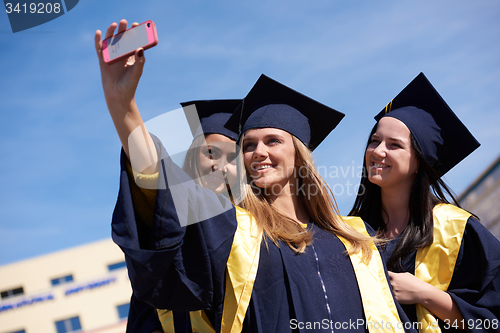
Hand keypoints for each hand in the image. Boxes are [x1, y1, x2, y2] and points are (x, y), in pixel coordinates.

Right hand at [94, 19, 155, 162]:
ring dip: (112, 32)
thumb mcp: (137, 72)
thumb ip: (140, 60)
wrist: (119, 96)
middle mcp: (122, 55)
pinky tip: (99, 33)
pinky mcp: (103, 61)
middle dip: (123, 30)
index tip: (135, 25)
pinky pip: (99, 49)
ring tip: (114, 24)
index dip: (134, 33)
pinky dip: (98, 41)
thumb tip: (140, 47)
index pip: (133, 41)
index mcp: (132, 56)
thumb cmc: (130, 85)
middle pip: (122, 39)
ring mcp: (112, 57)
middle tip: (124, 22)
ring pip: (111, 42)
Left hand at [388, 271, 464, 326]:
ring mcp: (394, 291)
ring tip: (388, 291)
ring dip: (387, 291)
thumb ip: (397, 274)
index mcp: (394, 276)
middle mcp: (393, 283)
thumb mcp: (406, 274)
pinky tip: (393, 296)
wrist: (422, 292)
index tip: (381, 276)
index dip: (382, 275)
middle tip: (382, 284)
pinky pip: (391, 297)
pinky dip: (391, 297)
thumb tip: (392, 274)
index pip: (384, 274)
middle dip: (384, 283)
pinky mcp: (396, 298)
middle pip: (384, 282)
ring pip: (387, 290)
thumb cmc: (415, 282)